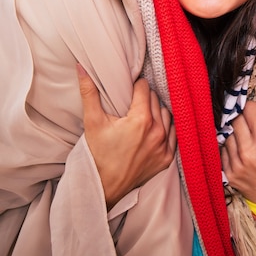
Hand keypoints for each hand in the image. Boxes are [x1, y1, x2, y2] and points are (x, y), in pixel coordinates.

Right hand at [77, 64, 175, 209]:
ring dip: (157, 111)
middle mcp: (157, 132)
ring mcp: (164, 146)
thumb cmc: (98, 155)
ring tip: (142, 114)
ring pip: (167, 115)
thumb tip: (82, 67)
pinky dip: (166, 128)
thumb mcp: (92, 122)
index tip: (128, 89)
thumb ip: (89, 92)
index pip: (144, 88)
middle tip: (132, 102)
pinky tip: (154, 128)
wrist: (104, 187)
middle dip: (144, 98)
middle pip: (156, 100)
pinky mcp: (167, 158)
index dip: (135, 86)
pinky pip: (174, 134)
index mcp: (141, 120)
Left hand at [221, 81, 255, 219]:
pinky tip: (241, 152)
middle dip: (243, 120)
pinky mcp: (231, 176)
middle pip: (236, 120)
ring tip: (247, 139)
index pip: (248, 109)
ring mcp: (238, 165)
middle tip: (252, 126)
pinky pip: (222, 152)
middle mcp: (249, 152)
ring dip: (236, 135)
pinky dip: (230, 150)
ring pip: (227, 135)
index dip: (253, 109)